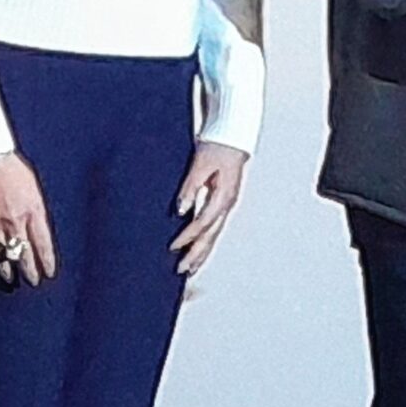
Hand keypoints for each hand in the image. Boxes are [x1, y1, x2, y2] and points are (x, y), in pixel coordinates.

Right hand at [0, 153, 56, 287]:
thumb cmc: (9, 165)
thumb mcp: (32, 187)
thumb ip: (35, 210)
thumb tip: (36, 228)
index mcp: (32, 211)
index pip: (43, 245)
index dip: (46, 262)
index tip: (48, 274)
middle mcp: (13, 222)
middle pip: (23, 255)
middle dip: (29, 271)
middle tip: (31, 281)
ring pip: (0, 256)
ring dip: (6, 269)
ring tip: (8, 276)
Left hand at [171, 142, 248, 276]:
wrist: (233, 136)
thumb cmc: (217, 147)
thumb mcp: (200, 164)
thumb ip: (190, 187)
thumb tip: (181, 209)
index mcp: (223, 197)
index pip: (203, 223)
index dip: (187, 236)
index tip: (172, 247)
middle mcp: (227, 205)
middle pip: (211, 236)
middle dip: (196, 255)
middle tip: (180, 271)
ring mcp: (226, 206)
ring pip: (214, 235)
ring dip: (202, 253)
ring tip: (189, 270)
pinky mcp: (222, 203)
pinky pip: (214, 227)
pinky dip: (205, 242)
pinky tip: (198, 250)